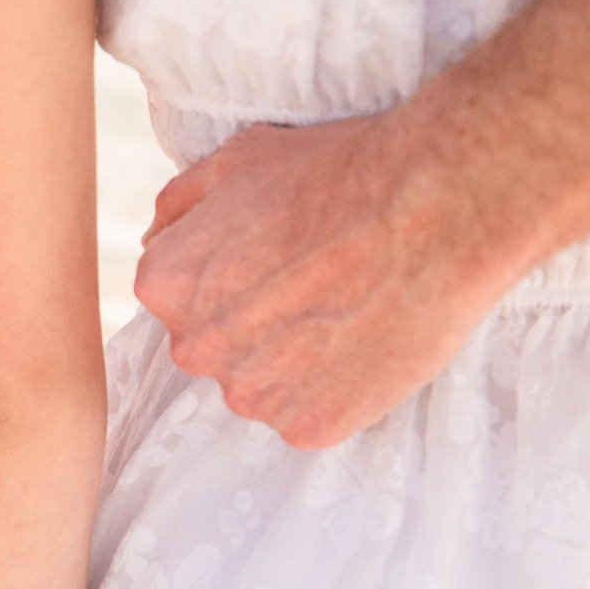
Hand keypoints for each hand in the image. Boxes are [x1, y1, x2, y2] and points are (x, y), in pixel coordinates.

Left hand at [134, 116, 532, 449]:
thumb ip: (179, 205)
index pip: (181, 299)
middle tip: (318, 287)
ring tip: (348, 313)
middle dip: (258, 325)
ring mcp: (248, 395)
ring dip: (296, 362)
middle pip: (219, 348)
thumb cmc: (338, 175)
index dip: (237, 278)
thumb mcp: (236, 160)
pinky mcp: (306, 428)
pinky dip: (337, 392)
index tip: (281, 260)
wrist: (435, 210)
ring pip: (263, 386)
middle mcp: (192, 349)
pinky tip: (367, 347)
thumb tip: (154, 238)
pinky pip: (311, 416)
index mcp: (164, 286)